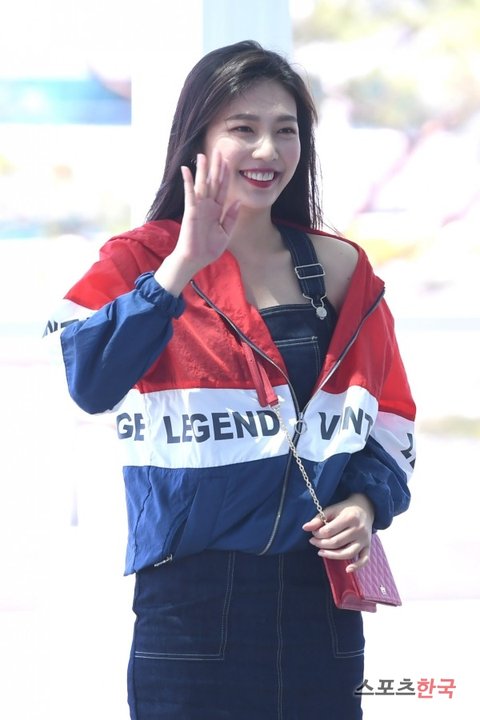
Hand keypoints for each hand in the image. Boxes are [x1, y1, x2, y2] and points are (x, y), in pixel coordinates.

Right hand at [155, 151, 240, 295]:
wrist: (195, 260)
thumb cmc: (208, 249)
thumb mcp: (226, 233)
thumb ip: (231, 217)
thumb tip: (238, 201)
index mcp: (217, 210)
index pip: (223, 188)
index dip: (226, 175)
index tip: (229, 161)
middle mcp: (208, 205)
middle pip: (213, 182)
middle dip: (216, 167)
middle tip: (218, 150)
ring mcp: (199, 207)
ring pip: (202, 184)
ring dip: (202, 169)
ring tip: (202, 155)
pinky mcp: (191, 211)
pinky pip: (190, 194)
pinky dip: (188, 181)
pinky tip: (186, 169)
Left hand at [302, 493, 374, 571]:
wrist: (365, 508)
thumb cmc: (345, 509)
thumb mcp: (332, 510)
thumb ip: (318, 519)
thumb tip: (305, 528)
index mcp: (350, 517)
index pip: (329, 531)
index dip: (318, 534)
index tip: (314, 533)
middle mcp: (359, 529)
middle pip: (337, 542)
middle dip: (321, 544)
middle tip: (313, 542)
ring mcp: (365, 539)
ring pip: (348, 553)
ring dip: (332, 555)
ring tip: (321, 552)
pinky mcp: (368, 546)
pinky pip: (365, 559)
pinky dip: (357, 566)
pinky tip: (347, 570)